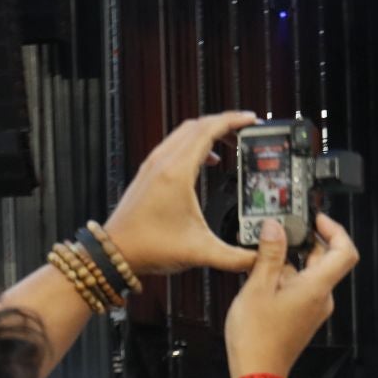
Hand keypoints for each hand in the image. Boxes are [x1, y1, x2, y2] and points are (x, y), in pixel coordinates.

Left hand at [101, 112, 269, 277]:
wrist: (116, 252)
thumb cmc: (149, 247)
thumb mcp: (201, 252)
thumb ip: (236, 258)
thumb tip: (260, 258)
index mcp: (177, 173)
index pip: (208, 130)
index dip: (233, 121)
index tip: (252, 120)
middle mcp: (163, 162)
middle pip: (197, 125)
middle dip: (225, 123)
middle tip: (246, 130)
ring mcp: (153, 165)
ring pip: (184, 132)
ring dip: (208, 131)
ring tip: (230, 141)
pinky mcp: (148, 172)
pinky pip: (175, 144)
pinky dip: (194, 143)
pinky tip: (206, 160)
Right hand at [225, 213, 358, 377]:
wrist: (257, 372)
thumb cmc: (258, 339)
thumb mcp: (257, 287)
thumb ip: (269, 254)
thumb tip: (275, 227)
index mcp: (317, 288)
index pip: (345, 251)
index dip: (335, 229)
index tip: (317, 219)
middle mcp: (321, 298)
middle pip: (326, 260)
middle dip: (306, 241)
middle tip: (284, 230)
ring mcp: (314, 309)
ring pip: (310, 274)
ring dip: (292, 260)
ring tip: (265, 255)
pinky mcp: (303, 316)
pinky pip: (302, 288)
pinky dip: (287, 277)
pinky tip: (264, 277)